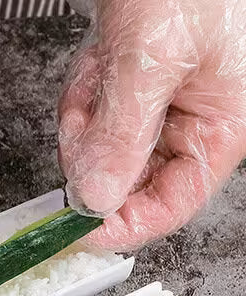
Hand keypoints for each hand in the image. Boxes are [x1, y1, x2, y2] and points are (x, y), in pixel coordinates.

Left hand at [59, 0, 245, 249]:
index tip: (77, 231)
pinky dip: (83, 96)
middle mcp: (194, 122)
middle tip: (87, 117)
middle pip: (126, 179)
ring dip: (86, 118)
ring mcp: (161, 106)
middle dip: (94, 153)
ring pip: (102, 150)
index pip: (171, 205)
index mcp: (221, 126)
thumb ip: (121, 137)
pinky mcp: (134, 89)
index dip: (122, 225)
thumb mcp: (150, 62)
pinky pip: (94, 117)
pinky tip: (97, 62)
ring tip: (102, 70)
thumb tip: (96, 199)